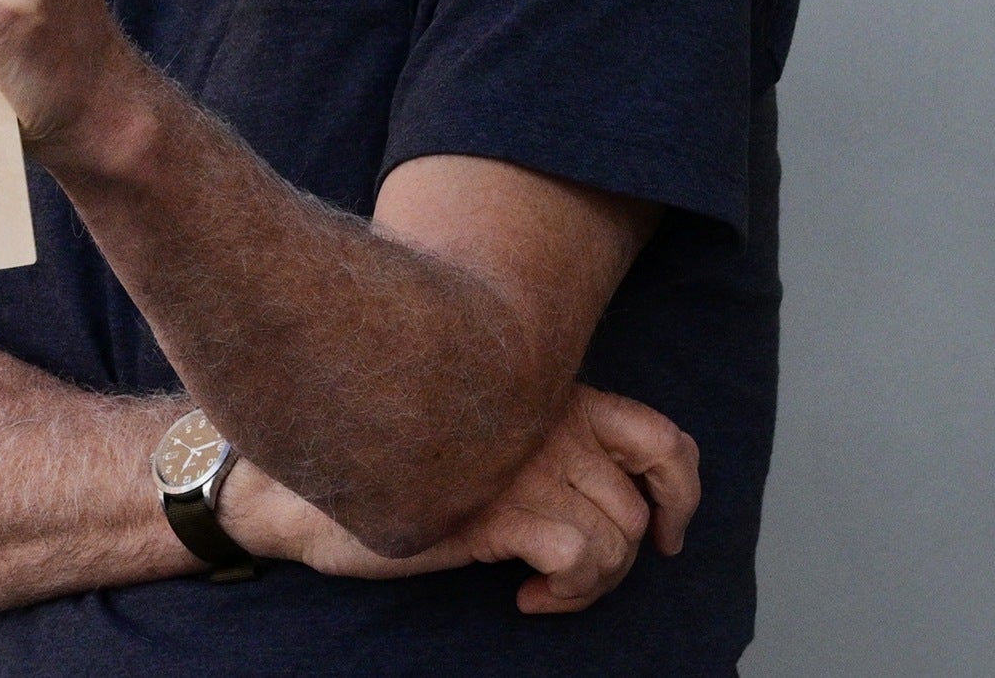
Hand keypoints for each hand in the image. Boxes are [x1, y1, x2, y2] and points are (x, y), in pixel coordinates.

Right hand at [217, 387, 699, 614]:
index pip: (663, 436)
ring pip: (615, 540)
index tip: (667, 536)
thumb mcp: (488, 446)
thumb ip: (547, 450)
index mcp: (555, 397)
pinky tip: (525, 598)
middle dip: (623, 562)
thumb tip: (616, 507)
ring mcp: (526, 461)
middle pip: (640, 506)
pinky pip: (581, 561)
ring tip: (545, 592)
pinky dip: (568, 594)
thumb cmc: (397, 467)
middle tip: (578, 582)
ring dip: (591, 588)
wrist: (311, 488)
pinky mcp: (498, 506)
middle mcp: (549, 421)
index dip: (683, 495)